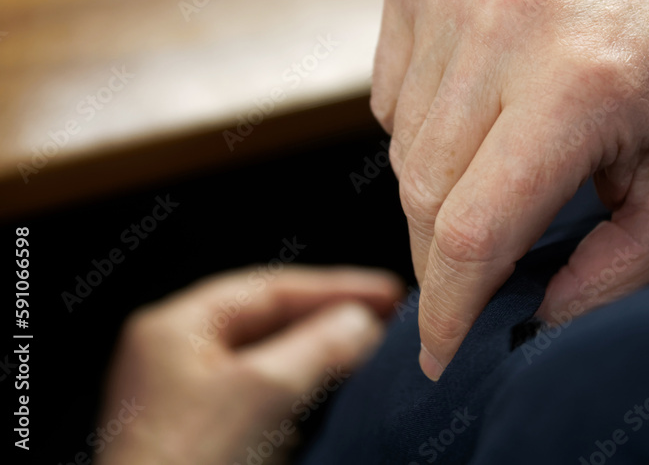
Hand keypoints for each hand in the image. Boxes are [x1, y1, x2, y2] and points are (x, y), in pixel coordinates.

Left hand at [95, 266, 402, 464]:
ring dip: (320, 356)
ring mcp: (187, 400)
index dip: (335, 287)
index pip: (269, 288)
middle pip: (269, 322)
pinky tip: (337, 398)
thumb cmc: (188, 464)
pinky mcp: (203, 439)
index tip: (387, 293)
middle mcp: (175, 356)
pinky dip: (303, 392)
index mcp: (174, 328)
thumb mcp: (264, 390)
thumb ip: (318, 345)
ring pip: (270, 361)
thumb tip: (360, 320)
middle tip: (387, 319)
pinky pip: (264, 399)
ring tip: (372, 351)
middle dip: (330, 321)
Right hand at [371, 0, 648, 380]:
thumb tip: (538, 318)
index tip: (436, 355)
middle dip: (443, 255)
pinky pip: (388, 92)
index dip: (449, 305)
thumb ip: (626, 267)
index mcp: (584, 79)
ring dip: (439, 183)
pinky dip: (423, 124)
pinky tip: (484, 105)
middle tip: (478, 270)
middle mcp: (506, 19)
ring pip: (402, 144)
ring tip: (505, 163)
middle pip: (424, 190)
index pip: (476, 227)